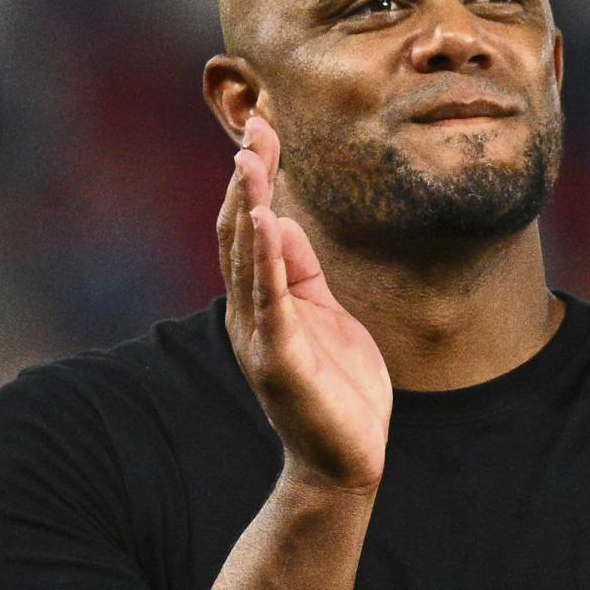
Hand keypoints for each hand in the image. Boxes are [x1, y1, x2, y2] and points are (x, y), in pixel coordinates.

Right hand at [217, 116, 391, 491]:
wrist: (346, 462)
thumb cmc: (338, 390)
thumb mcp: (325, 314)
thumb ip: (303, 271)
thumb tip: (287, 221)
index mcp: (263, 300)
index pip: (252, 227)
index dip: (256, 177)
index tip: (264, 128)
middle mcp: (251, 313)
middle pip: (243, 233)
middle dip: (250, 179)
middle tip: (257, 128)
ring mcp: (261, 336)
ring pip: (248, 260)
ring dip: (249, 207)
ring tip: (252, 162)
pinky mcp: (279, 359)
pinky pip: (271, 301)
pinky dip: (267, 261)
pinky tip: (269, 223)